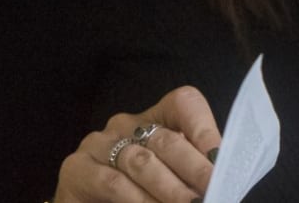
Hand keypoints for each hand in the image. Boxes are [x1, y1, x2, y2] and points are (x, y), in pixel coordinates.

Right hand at [53, 85, 222, 202]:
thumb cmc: (135, 192)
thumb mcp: (168, 177)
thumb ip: (189, 174)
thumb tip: (222, 181)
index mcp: (155, 119)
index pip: (184, 105)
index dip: (205, 131)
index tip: (221, 161)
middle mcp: (126, 125)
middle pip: (166, 140)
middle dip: (195, 170)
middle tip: (213, 191)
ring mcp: (99, 144)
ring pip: (142, 162)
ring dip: (170, 189)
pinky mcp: (76, 168)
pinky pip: (114, 182)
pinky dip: (138, 199)